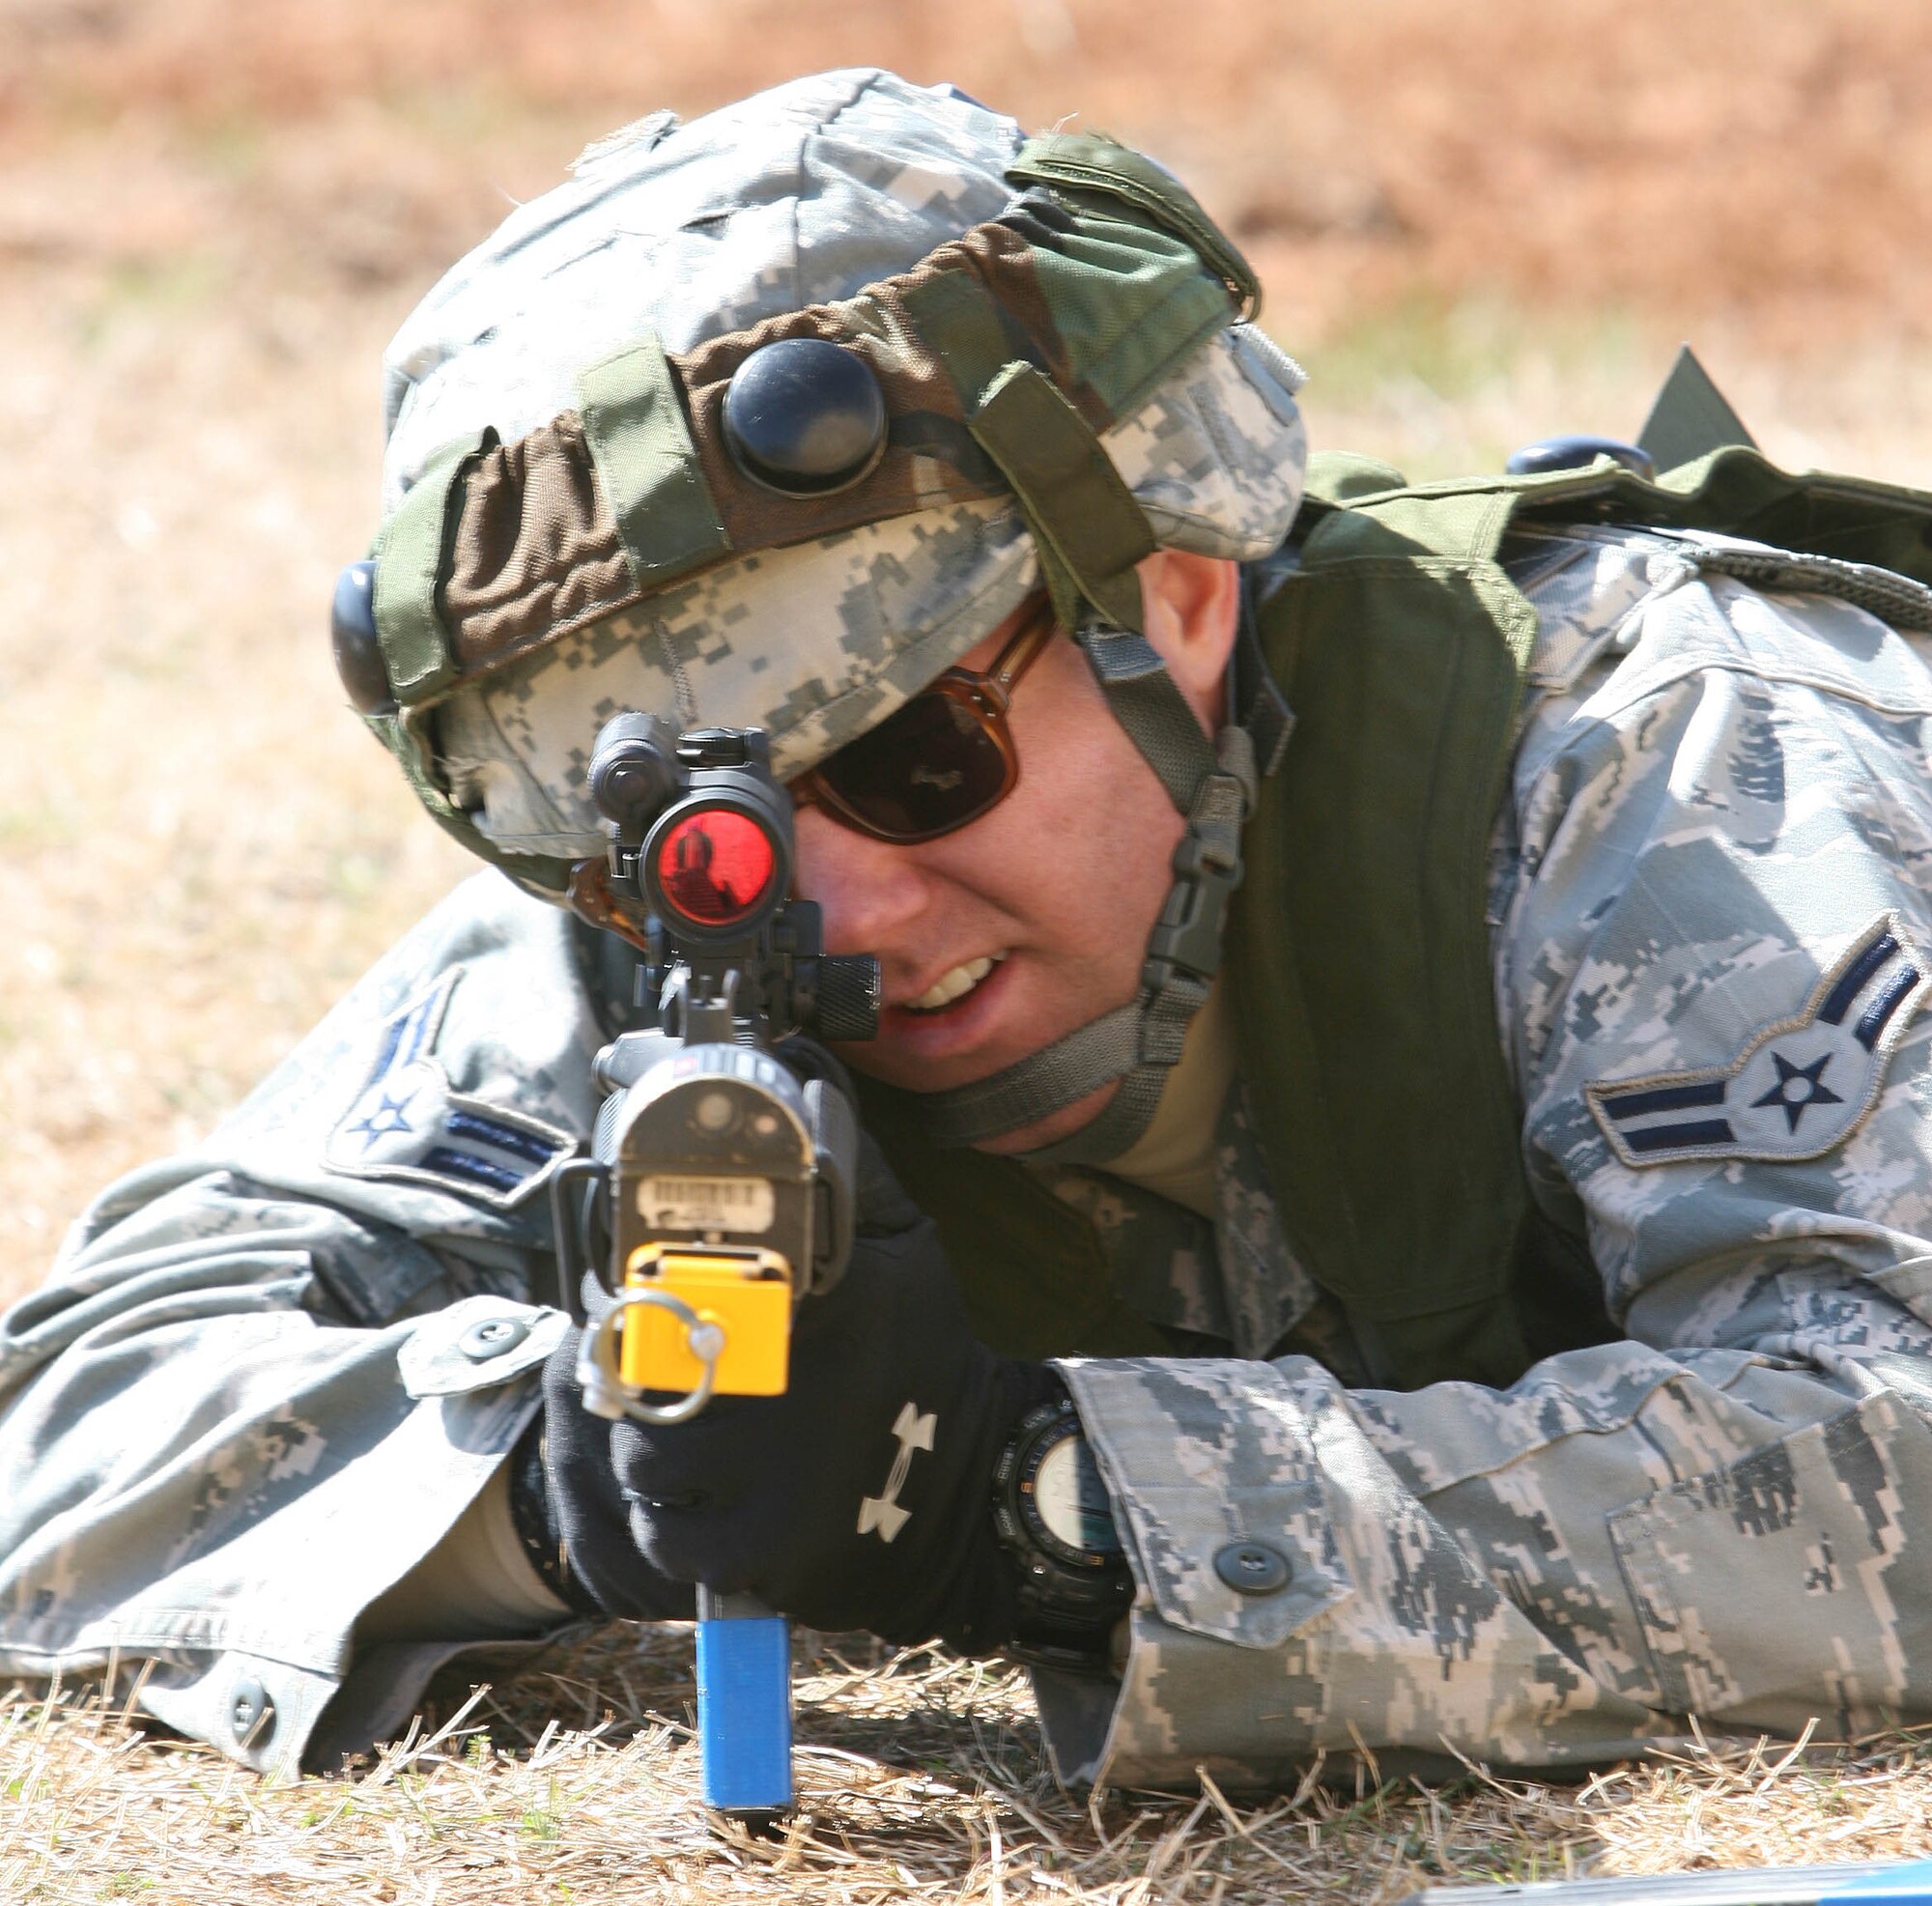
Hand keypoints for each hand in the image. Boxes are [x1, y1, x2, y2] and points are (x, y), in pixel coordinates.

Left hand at [533, 1133, 1059, 1648]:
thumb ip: (845, 1163)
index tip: (642, 1292)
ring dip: (657, 1449)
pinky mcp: (762, 1555)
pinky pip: (665, 1537)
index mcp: (810, 1298)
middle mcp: (784, 1388)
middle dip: (650, 1372)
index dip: (638, 1287)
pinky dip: (677, 1522)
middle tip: (684, 1369)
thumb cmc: (923, 1353)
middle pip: (642, 1376)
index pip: (675, 1277)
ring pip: (643, 1460)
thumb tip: (802, 1065)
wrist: (977, 1486)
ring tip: (708, 1430)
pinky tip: (723, 1495)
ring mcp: (769, 1480)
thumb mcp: (902, 1243)